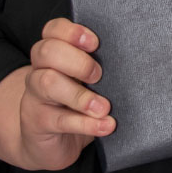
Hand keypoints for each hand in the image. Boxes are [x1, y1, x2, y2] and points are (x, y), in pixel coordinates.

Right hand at [0, 18, 113, 170]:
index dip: (72, 32)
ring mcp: (35, 97)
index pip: (53, 29)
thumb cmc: (79, 102)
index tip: (95, 43)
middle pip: (46, 51)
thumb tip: (136, 58)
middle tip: (99, 75)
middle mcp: (39, 70)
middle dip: (77, 60)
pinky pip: (59, 120)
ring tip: (104, 107)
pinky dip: (86, 124)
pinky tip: (106, 125)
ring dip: (80, 95)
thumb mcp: (88, 80)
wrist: (51, 143)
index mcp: (53, 54)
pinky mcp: (37, 123)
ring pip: (46, 83)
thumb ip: (101, 66)